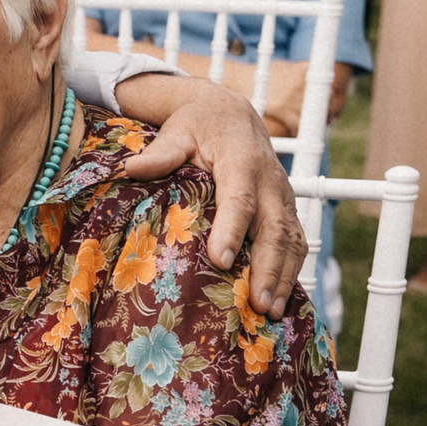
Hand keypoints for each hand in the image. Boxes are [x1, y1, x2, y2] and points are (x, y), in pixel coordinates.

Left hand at [116, 75, 304, 317]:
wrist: (232, 115)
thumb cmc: (198, 126)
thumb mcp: (175, 133)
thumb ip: (159, 153)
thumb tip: (131, 168)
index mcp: (241, 160)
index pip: (239, 198)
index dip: (232, 230)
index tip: (220, 260)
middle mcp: (269, 180)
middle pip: (274, 227)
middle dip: (268, 267)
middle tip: (258, 303)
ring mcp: (282, 195)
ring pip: (290, 238)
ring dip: (284, 276)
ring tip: (271, 311)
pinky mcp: (287, 208)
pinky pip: (295, 240)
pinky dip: (292, 270)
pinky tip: (281, 298)